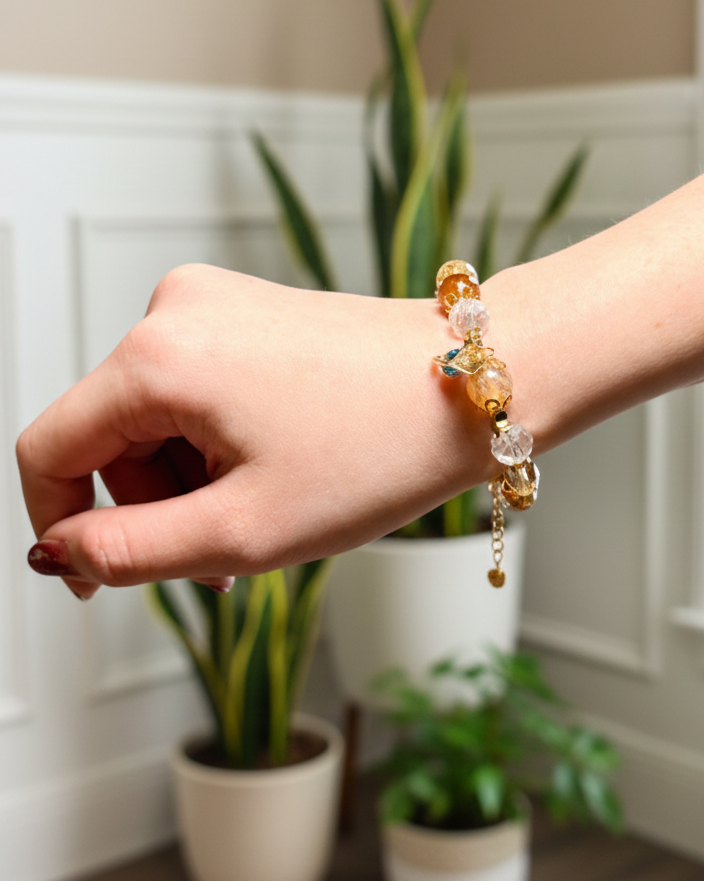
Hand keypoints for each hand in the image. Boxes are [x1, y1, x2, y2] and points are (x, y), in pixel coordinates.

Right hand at [17, 265, 499, 599]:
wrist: (478, 383)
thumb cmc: (380, 447)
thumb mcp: (245, 529)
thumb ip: (130, 552)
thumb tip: (55, 554)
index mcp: (159, 357)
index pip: (48, 450)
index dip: (61, 526)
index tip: (100, 579)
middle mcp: (175, 309)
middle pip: (108, 438)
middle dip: (155, 508)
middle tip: (229, 554)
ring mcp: (216, 301)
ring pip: (155, 419)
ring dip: (193, 479)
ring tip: (268, 509)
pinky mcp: (248, 309)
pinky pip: (196, 390)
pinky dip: (219, 442)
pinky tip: (279, 465)